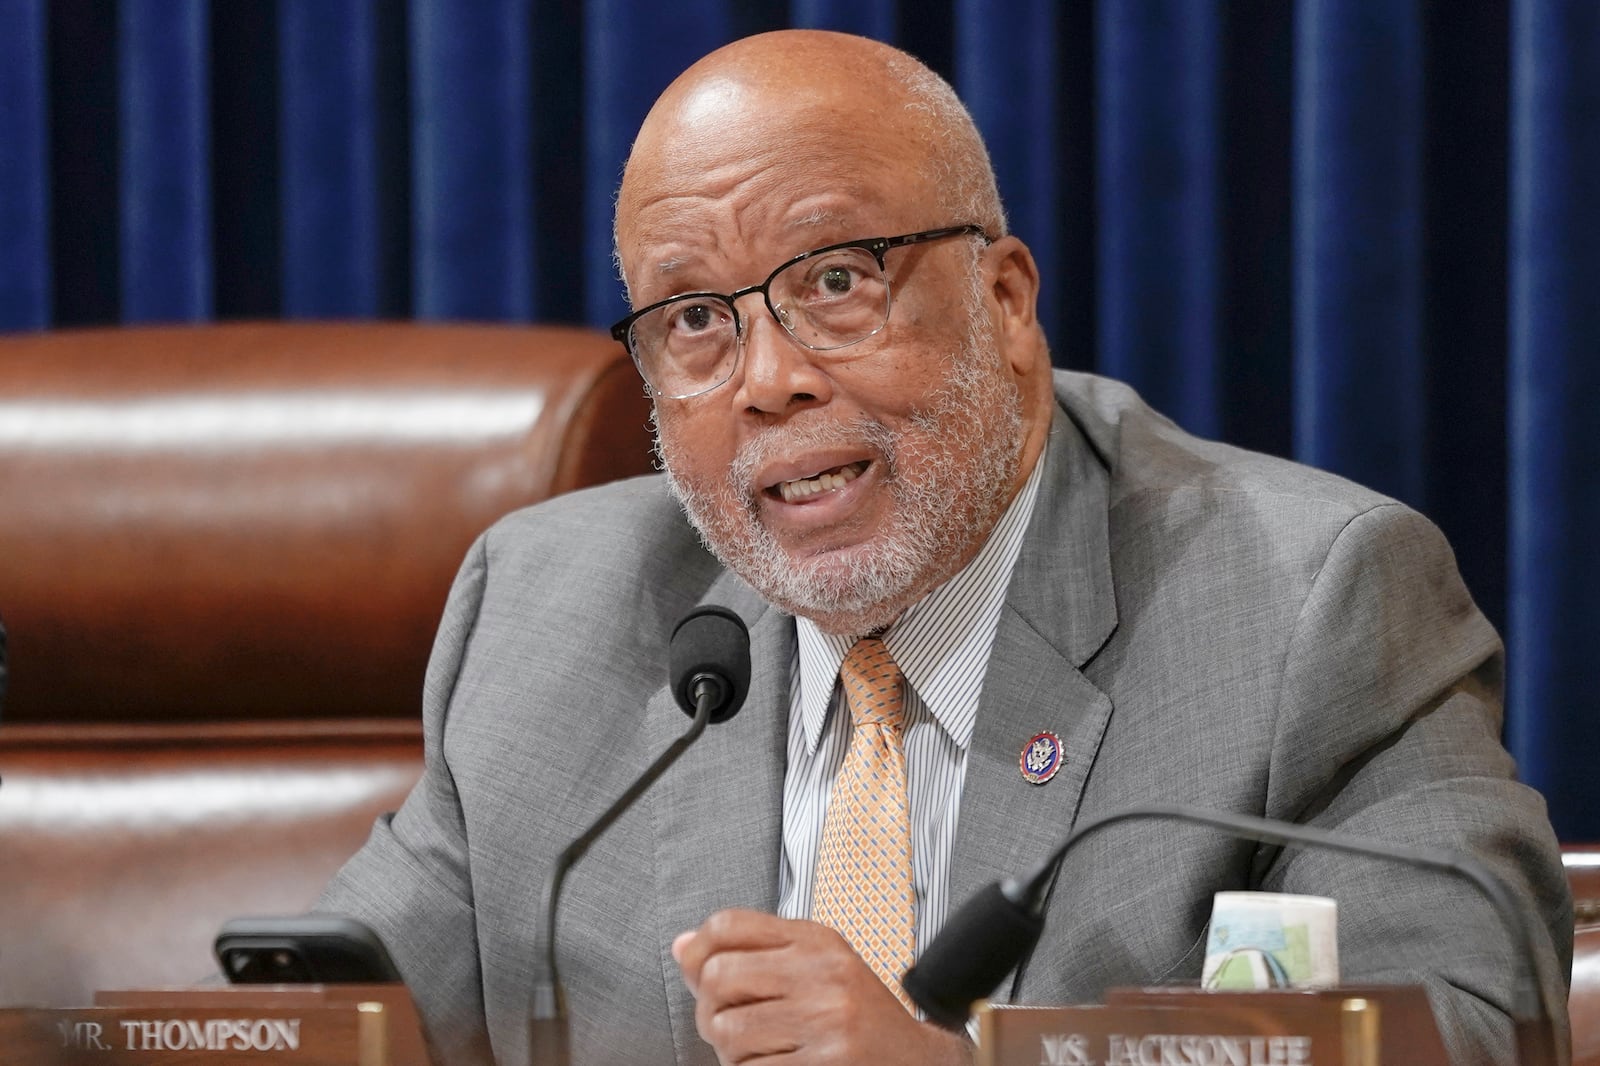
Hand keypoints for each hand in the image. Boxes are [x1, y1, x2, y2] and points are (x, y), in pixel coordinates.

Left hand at [671, 908, 971, 1065]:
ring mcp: (825, 1021)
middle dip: (710, 1011)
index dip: (698, 951)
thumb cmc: (861, 1020)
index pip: (729, 924)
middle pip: (718, 977)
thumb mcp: (817, 969)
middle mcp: (822, 973)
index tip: (699, 973)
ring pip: (727, 1031)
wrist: (917, 1063)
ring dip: (732, 1053)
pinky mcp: (825, 1065)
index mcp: (817, 941)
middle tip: (730, 1028)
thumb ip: (754, 954)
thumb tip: (682, 947)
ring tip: (762, 1053)